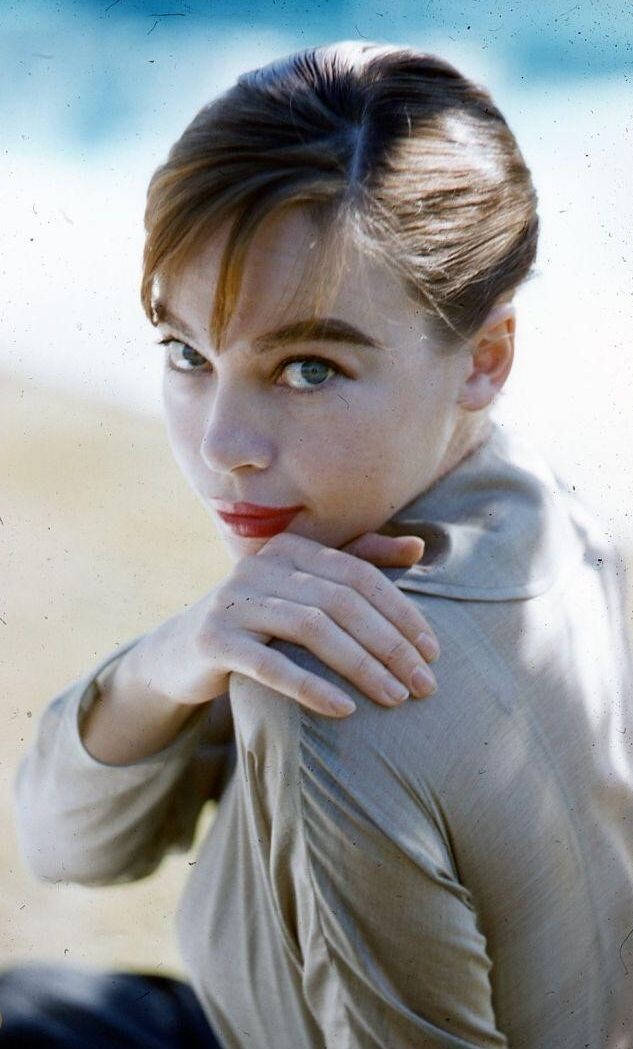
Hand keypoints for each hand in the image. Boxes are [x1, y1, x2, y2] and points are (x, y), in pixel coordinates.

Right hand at [128, 530, 438, 718]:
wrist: (180, 653)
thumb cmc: (259, 621)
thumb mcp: (303, 589)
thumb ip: (357, 562)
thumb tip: (418, 547)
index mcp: (288, 548)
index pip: (359, 575)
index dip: (401, 612)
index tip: (433, 651)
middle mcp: (259, 566)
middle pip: (341, 601)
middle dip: (390, 643)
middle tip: (425, 684)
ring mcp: (233, 601)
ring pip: (312, 627)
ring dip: (362, 666)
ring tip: (395, 698)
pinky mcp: (213, 640)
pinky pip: (270, 664)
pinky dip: (311, 686)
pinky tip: (345, 709)